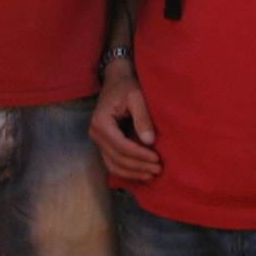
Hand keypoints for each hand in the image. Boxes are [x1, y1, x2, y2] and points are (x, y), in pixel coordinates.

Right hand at [89, 65, 162, 181]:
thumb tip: (149, 141)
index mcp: (101, 122)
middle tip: (159, 169)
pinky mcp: (104, 144)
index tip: (157, 158)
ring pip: (114, 165)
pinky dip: (128, 170)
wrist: (116, 81)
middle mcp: (95, 133)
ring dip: (133, 172)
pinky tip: (142, 172)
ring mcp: (98, 140)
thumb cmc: (126, 86)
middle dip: (139, 165)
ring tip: (152, 173)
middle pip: (117, 158)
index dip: (139, 154)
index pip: (121, 145)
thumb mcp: (136, 97)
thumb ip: (142, 118)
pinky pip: (113, 163)